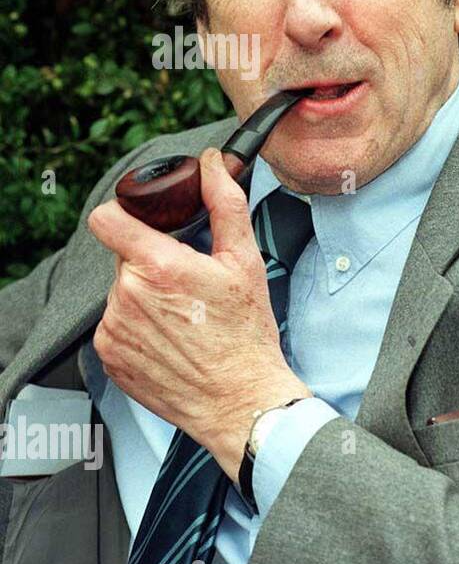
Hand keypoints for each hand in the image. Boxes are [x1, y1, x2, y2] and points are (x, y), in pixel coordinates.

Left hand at [87, 148, 311, 479]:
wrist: (240, 398)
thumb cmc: (246, 334)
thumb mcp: (244, 262)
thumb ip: (224, 205)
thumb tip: (215, 165)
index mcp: (158, 266)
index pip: (107, 219)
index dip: (124, 215)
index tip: (142, 225)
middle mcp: (128, 296)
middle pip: (124, 258)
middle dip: (152, 264)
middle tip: (189, 285)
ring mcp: (114, 328)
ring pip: (121, 293)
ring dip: (145, 297)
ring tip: (184, 318)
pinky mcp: (110, 356)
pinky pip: (116, 326)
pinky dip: (139, 328)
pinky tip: (172, 339)